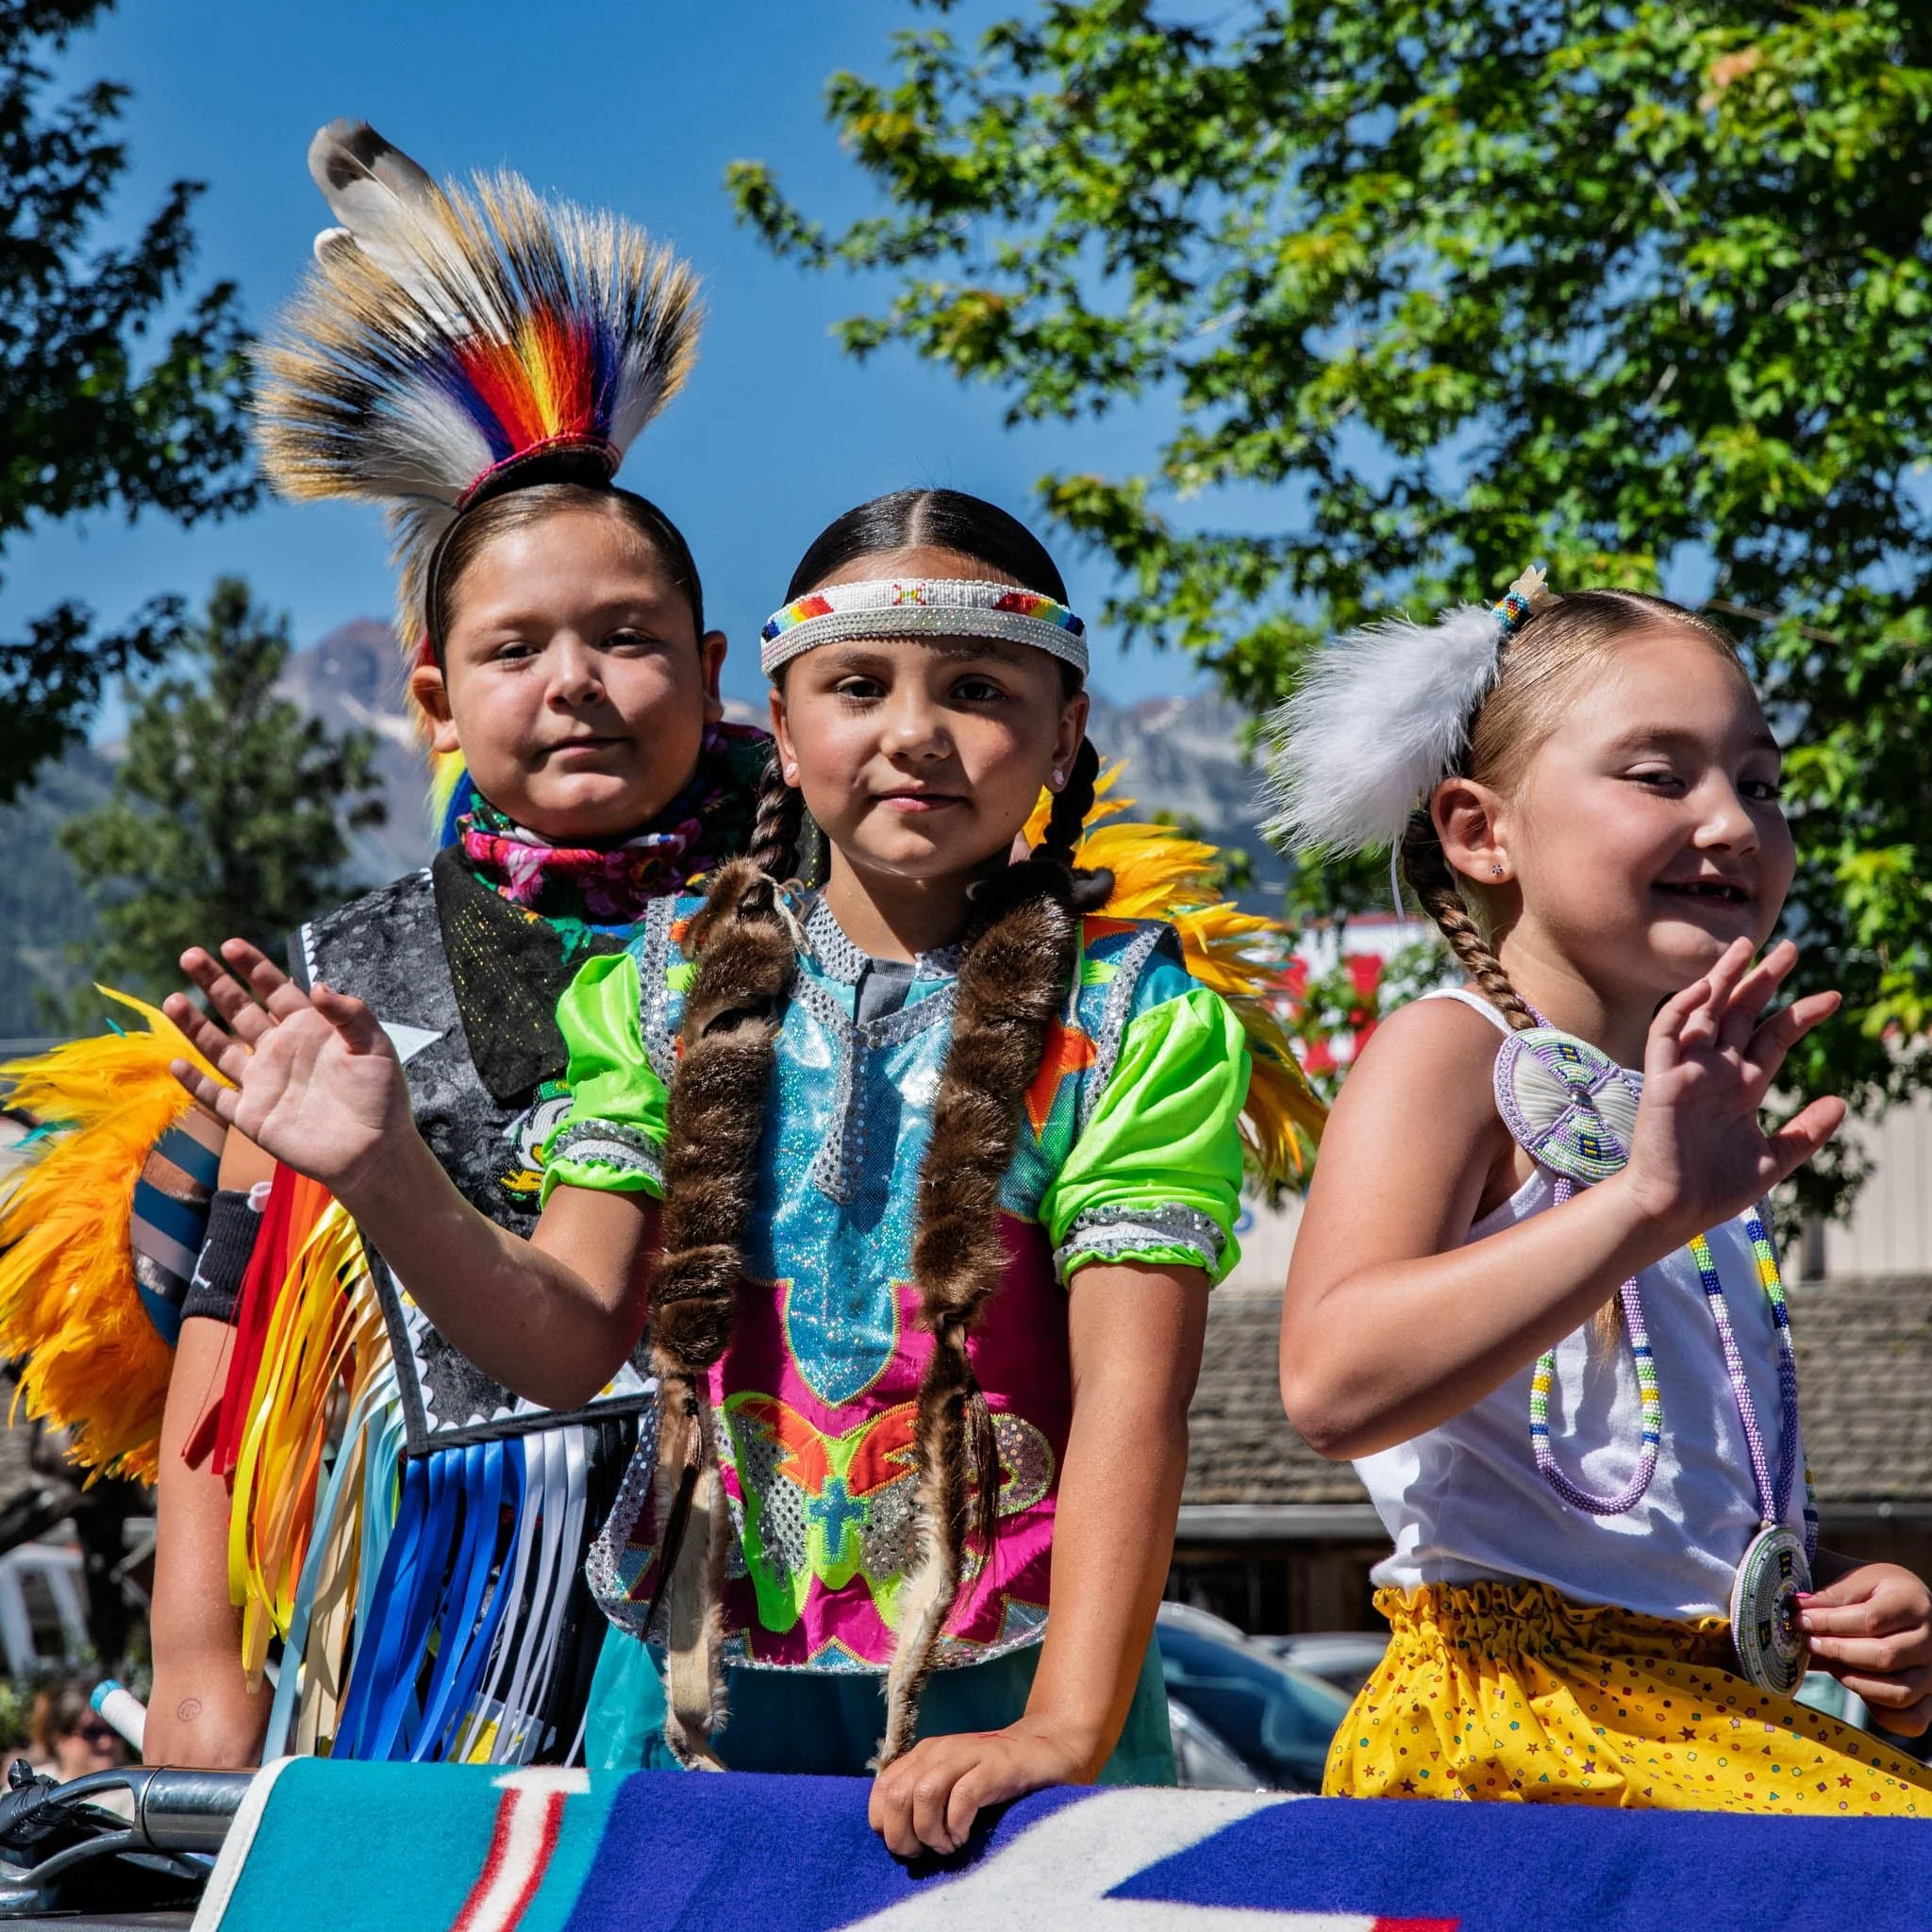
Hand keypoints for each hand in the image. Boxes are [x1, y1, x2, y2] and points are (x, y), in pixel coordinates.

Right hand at [163, 939, 412, 1202]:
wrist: (374, 1151)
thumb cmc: (381, 1096)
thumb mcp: (374, 1046)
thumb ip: (349, 1013)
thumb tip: (317, 985)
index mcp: (309, 1029)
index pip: (275, 990)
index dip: (253, 967)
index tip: (230, 945)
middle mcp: (280, 1051)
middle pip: (239, 1010)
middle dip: (215, 983)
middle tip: (190, 955)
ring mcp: (263, 1082)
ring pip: (219, 1048)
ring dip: (195, 1025)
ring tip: (172, 999)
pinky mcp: (252, 1116)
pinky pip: (216, 1096)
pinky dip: (195, 1082)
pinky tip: (177, 1062)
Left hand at [866, 1718, 1091, 1857]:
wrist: (1044, 1748)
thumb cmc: (994, 1775)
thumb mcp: (950, 1782)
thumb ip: (923, 1798)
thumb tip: (895, 1836)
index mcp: (923, 1755)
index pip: (881, 1790)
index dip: (886, 1825)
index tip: (909, 1844)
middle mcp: (939, 1751)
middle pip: (896, 1796)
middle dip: (904, 1836)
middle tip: (927, 1852)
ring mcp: (966, 1756)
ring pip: (923, 1794)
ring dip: (931, 1832)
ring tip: (948, 1845)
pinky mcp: (994, 1766)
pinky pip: (962, 1797)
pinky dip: (957, 1825)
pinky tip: (965, 1836)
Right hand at [1620, 938, 1843, 1244]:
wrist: (1675, 1210)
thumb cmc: (1716, 1189)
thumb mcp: (1773, 1159)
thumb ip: (1806, 1132)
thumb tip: (1842, 1102)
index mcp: (1742, 1086)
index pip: (1774, 1037)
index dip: (1801, 1014)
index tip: (1834, 997)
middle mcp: (1716, 1070)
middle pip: (1741, 1012)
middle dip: (1763, 979)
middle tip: (1788, 947)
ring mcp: (1688, 1071)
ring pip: (1705, 1012)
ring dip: (1723, 979)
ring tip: (1745, 949)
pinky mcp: (1662, 1079)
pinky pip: (1667, 1034)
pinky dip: (1683, 1009)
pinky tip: (1706, 988)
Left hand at [1799, 1564, 1931, 1735]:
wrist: (1908, 1606)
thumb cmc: (1879, 1593)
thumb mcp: (1859, 1581)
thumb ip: (1831, 1596)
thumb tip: (1799, 1610)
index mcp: (1913, 1602)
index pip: (1870, 1620)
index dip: (1829, 1623)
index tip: (1800, 1620)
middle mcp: (1931, 1641)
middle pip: (1884, 1657)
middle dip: (1838, 1652)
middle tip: (1810, 1643)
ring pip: (1898, 1692)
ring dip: (1853, 1681)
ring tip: (1828, 1663)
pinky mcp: (1931, 1697)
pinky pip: (1912, 1719)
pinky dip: (1881, 1713)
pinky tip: (1855, 1687)